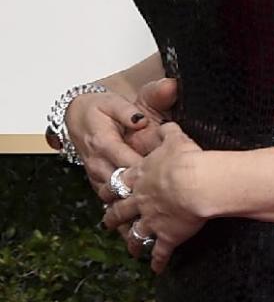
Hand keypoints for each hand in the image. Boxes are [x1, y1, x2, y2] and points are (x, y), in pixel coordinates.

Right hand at [66, 78, 178, 195]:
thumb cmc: (97, 109)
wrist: (76, 116)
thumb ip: (127, 111)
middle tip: (167, 181)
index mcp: (103, 144)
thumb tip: (142, 120)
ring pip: (117, 195)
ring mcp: (95, 175)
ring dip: (135, 194)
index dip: (150, 168)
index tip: (169, 167)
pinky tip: (142, 195)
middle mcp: (98, 163)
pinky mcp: (97, 183)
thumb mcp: (112, 102)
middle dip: (145, 185)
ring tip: (156, 190)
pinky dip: (126, 198)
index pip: (129, 164)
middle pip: (123, 184)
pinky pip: (111, 198)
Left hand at [101, 122, 204, 274]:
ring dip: (132, 242)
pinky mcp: (166, 236)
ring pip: (136, 234)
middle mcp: (140, 200)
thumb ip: (166, 132)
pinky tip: (156, 269)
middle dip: (113, 217)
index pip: (120, 182)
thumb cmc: (186, 159)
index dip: (112, 187)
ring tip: (130, 249)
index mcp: (140, 176)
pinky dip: (157, 261)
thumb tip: (164, 124)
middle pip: (121, 211)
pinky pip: (159, 252)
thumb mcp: (175, 138)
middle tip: (108, 221)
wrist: (196, 183)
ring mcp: (152, 220)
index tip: (105, 191)